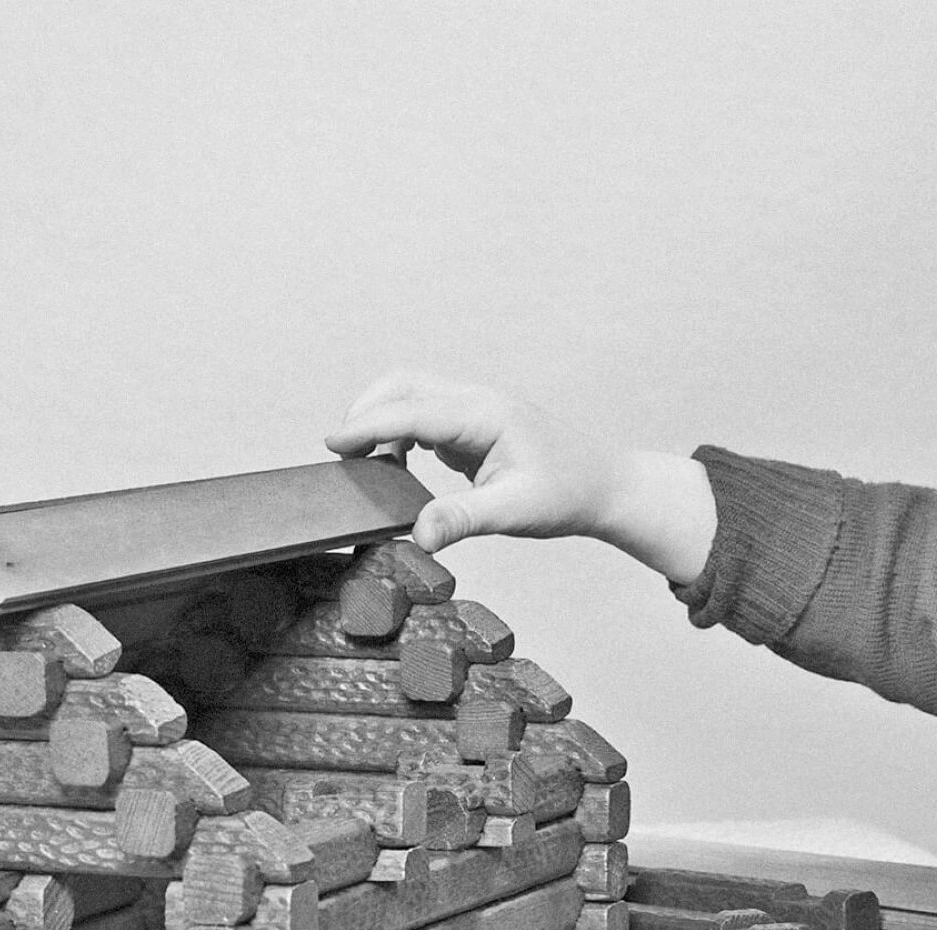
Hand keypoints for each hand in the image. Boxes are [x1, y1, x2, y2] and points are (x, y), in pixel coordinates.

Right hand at [325, 371, 714, 580]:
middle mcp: (476, 402)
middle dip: (367, 411)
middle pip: (404, 386)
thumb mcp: (513, 512)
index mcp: (484, 414)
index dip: (368, 425)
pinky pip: (425, 416)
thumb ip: (462, 520)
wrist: (603, 486)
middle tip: (341, 453)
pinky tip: (398, 468)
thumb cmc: (566, 493)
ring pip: (412, 395)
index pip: (412, 411)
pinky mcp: (473, 424)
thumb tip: (417, 536)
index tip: (333, 444)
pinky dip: (400, 434)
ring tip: (368, 466)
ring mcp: (474, 409)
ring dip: (383, 421)